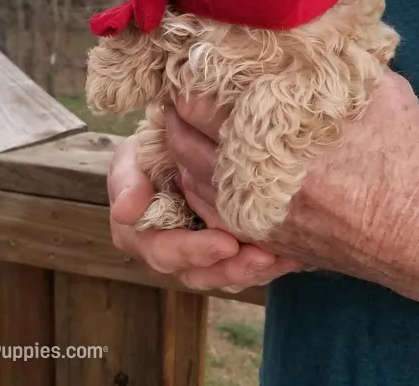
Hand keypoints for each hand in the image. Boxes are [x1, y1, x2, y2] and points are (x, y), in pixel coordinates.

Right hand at [107, 134, 299, 291]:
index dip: (195, 251)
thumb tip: (125, 211)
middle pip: (200, 273)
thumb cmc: (150, 152)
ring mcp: (201, 254)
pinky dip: (271, 263)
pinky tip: (294, 254)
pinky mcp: (228, 249)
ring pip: (226, 275)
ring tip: (282, 257)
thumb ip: (128, 181)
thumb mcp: (132, 158)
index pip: (165, 252)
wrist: (179, 144)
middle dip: (233, 268)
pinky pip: (247, 264)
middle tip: (263, 257)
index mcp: (142, 236)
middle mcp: (171, 253)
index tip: (226, 244)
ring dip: (254, 270)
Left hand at [167, 75, 418, 341]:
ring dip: (180, 147)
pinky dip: (196, 185)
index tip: (191, 59)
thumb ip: (333, 65)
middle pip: (184, 140)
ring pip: (190, 178)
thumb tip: (309, 34)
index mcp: (274, 133)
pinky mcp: (267, 238)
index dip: (190, 77)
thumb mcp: (378, 90)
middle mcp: (253, 176)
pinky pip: (210, 211)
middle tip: (179, 88)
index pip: (200, 102)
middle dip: (176, 111)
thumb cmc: (406, 157)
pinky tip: (200, 168)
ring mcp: (256, 212)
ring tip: (183, 123)